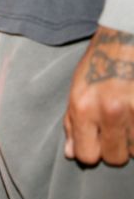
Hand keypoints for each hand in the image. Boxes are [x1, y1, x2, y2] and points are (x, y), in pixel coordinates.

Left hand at [63, 26, 133, 165]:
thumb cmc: (99, 64)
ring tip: (128, 117)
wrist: (126, 39)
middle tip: (114, 130)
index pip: (86, 156)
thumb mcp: (77, 89)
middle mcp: (110, 111)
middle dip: (114, 149)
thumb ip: (72, 123)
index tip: (95, 142)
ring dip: (132, 140)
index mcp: (84, 107)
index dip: (91, 152)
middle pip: (114, 158)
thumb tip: (70, 152)